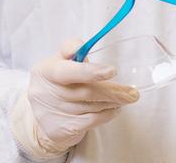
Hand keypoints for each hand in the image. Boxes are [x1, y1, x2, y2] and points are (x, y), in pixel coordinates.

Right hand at [11, 39, 138, 159]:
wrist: (42, 114)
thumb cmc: (58, 80)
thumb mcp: (60, 60)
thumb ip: (71, 48)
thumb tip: (81, 46)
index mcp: (45, 71)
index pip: (67, 71)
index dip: (90, 71)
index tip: (112, 71)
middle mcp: (45, 93)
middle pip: (85, 92)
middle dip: (112, 91)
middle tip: (132, 93)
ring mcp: (51, 113)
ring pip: (90, 107)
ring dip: (112, 103)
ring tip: (126, 98)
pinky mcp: (59, 129)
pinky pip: (89, 121)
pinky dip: (106, 115)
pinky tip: (115, 109)